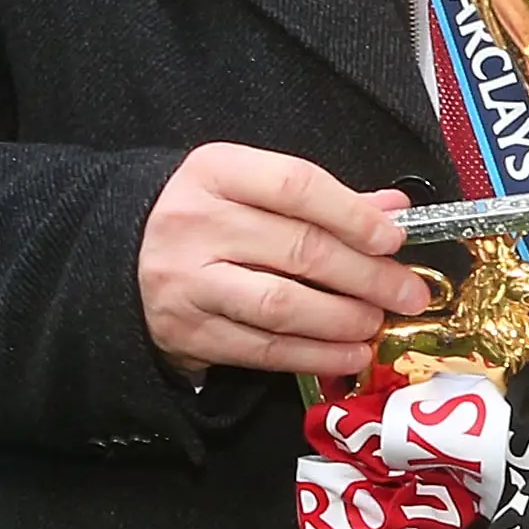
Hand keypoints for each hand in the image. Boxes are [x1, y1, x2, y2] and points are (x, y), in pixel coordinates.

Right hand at [137, 142, 425, 379]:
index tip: (394, 239)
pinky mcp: (188, 333)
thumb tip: (394, 212)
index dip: (353, 214)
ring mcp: (188, 281)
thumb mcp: (250, 188)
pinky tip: (349, 354)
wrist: (120, 255)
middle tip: (408, 293)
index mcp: (215, 172)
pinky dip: (314, 356)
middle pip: (298, 250)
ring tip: (377, 323)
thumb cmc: (204, 216)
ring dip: (342, 319)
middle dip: (366, 276)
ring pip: (282, 305)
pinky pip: (263, 350)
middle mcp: (195, 223)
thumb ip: (322, 199)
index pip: (296, 186)